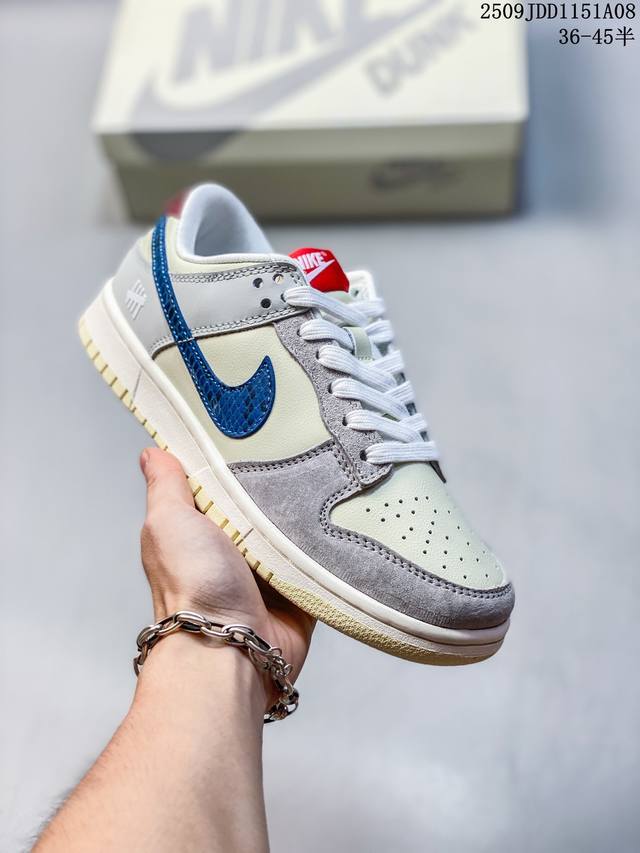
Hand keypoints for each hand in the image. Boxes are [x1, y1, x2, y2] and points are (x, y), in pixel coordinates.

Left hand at [139, 448, 313, 700]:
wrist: (231, 650)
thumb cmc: (193, 587)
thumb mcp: (169, 522)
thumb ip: (166, 486)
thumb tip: (152, 452)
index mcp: (200, 531)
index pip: (221, 485)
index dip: (236, 461)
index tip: (257, 430)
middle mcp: (233, 551)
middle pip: (263, 506)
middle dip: (279, 487)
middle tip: (303, 452)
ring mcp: (268, 573)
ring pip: (295, 532)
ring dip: (307, 518)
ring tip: (330, 480)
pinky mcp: (300, 592)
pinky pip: (321, 562)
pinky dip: (328, 549)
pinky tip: (340, 522)